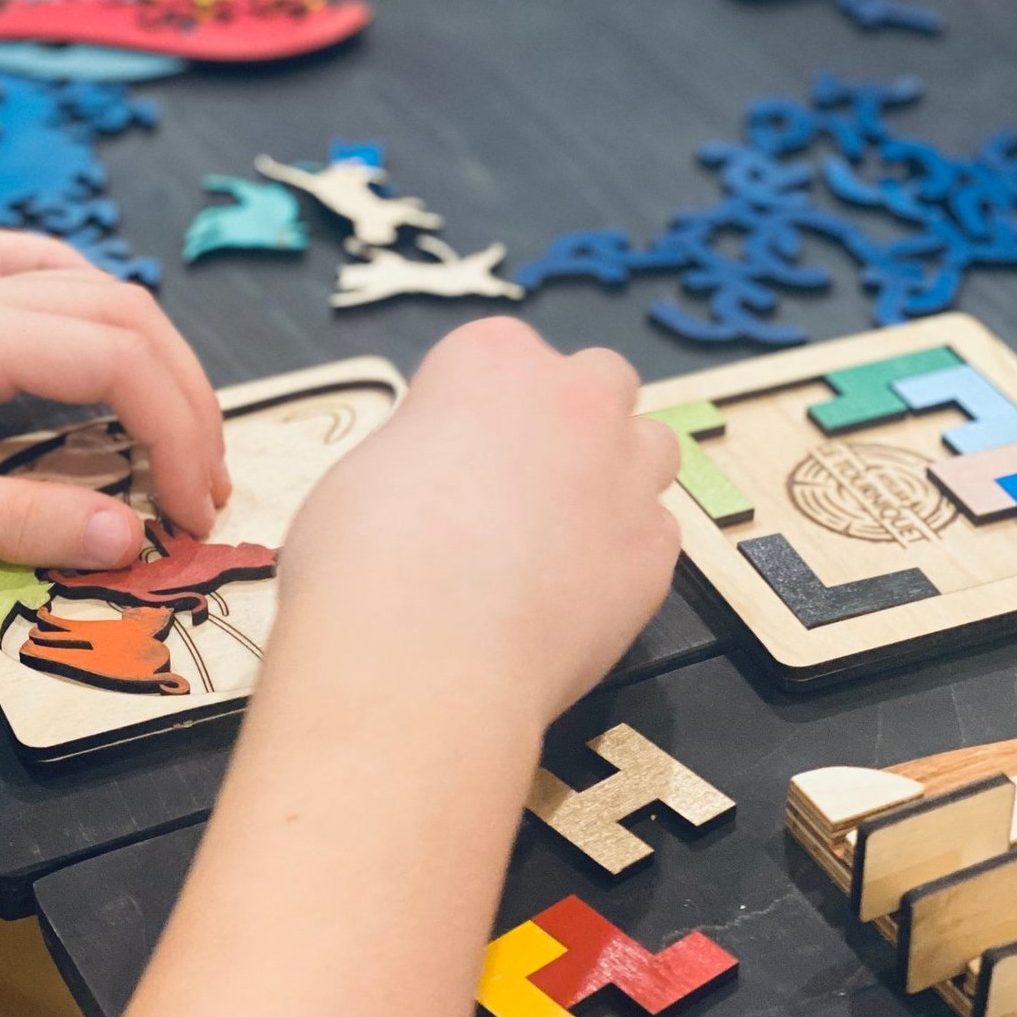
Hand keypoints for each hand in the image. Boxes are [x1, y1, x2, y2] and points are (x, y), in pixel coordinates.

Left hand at [0, 232, 227, 566]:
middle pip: (129, 319)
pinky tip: (96, 337)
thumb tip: (128, 539)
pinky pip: (34, 272)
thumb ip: (17, 523)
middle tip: (205, 488)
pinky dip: (88, 303)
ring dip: (154, 359)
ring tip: (179, 431)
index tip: (191, 513)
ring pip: (96, 292)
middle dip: (187, 402)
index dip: (179, 436)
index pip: (121, 363)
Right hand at [274, 318, 680, 729]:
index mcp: (491, 360)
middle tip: (522, 485)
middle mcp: (574, 400)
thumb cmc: (362, 561)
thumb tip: (439, 484)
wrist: (422, 662)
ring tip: (561, 537)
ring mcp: (625, 474)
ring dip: (616, 475)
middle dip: (572, 419)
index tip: (455, 451)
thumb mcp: (366, 472)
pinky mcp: (654, 553)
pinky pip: (653, 535)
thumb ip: (425, 455)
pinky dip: (621, 556)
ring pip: (651, 447)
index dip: (478, 405)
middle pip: (599, 380)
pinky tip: (572, 597)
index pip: (502, 354)